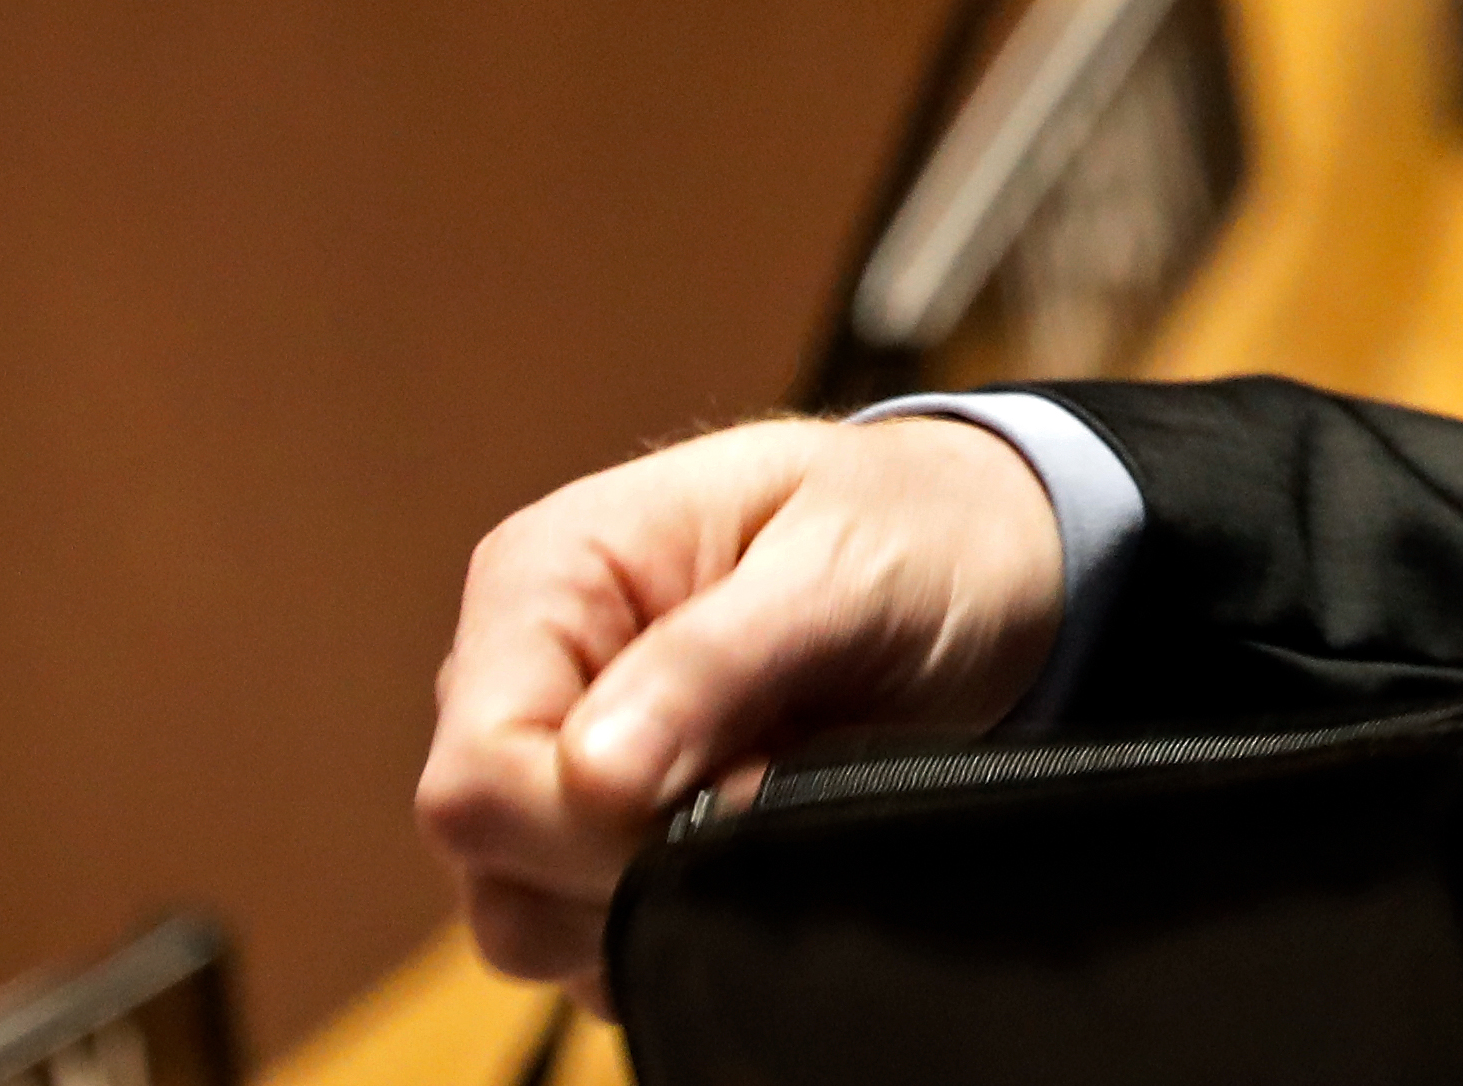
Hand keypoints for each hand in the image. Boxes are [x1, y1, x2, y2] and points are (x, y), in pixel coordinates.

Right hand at [413, 417, 1064, 999]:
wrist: (989, 557)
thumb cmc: (919, 531)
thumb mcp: (844, 568)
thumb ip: (715, 662)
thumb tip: (589, 777)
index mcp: (543, 580)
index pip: (473, 778)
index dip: (585, 829)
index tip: (734, 795)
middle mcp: (523, 671)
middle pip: (491, 858)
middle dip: (628, 866)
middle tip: (770, 790)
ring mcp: (555, 754)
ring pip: (528, 914)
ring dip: (654, 899)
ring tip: (771, 799)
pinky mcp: (600, 826)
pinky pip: (589, 932)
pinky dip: (673, 920)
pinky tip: (756, 842)